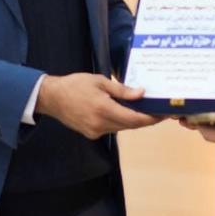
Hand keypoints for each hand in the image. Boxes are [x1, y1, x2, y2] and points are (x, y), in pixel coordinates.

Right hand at [36, 73, 157, 137]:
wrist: (51, 97)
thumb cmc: (75, 85)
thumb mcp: (100, 81)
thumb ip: (122, 90)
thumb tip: (141, 94)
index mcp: (104, 109)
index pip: (134, 119)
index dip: (150, 118)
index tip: (163, 115)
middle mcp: (101, 124)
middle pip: (130, 126)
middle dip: (146, 120)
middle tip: (159, 113)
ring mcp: (95, 131)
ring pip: (122, 128)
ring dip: (134, 121)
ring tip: (145, 111)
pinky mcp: (91, 134)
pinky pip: (112, 129)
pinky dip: (121, 122)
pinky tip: (125, 113)